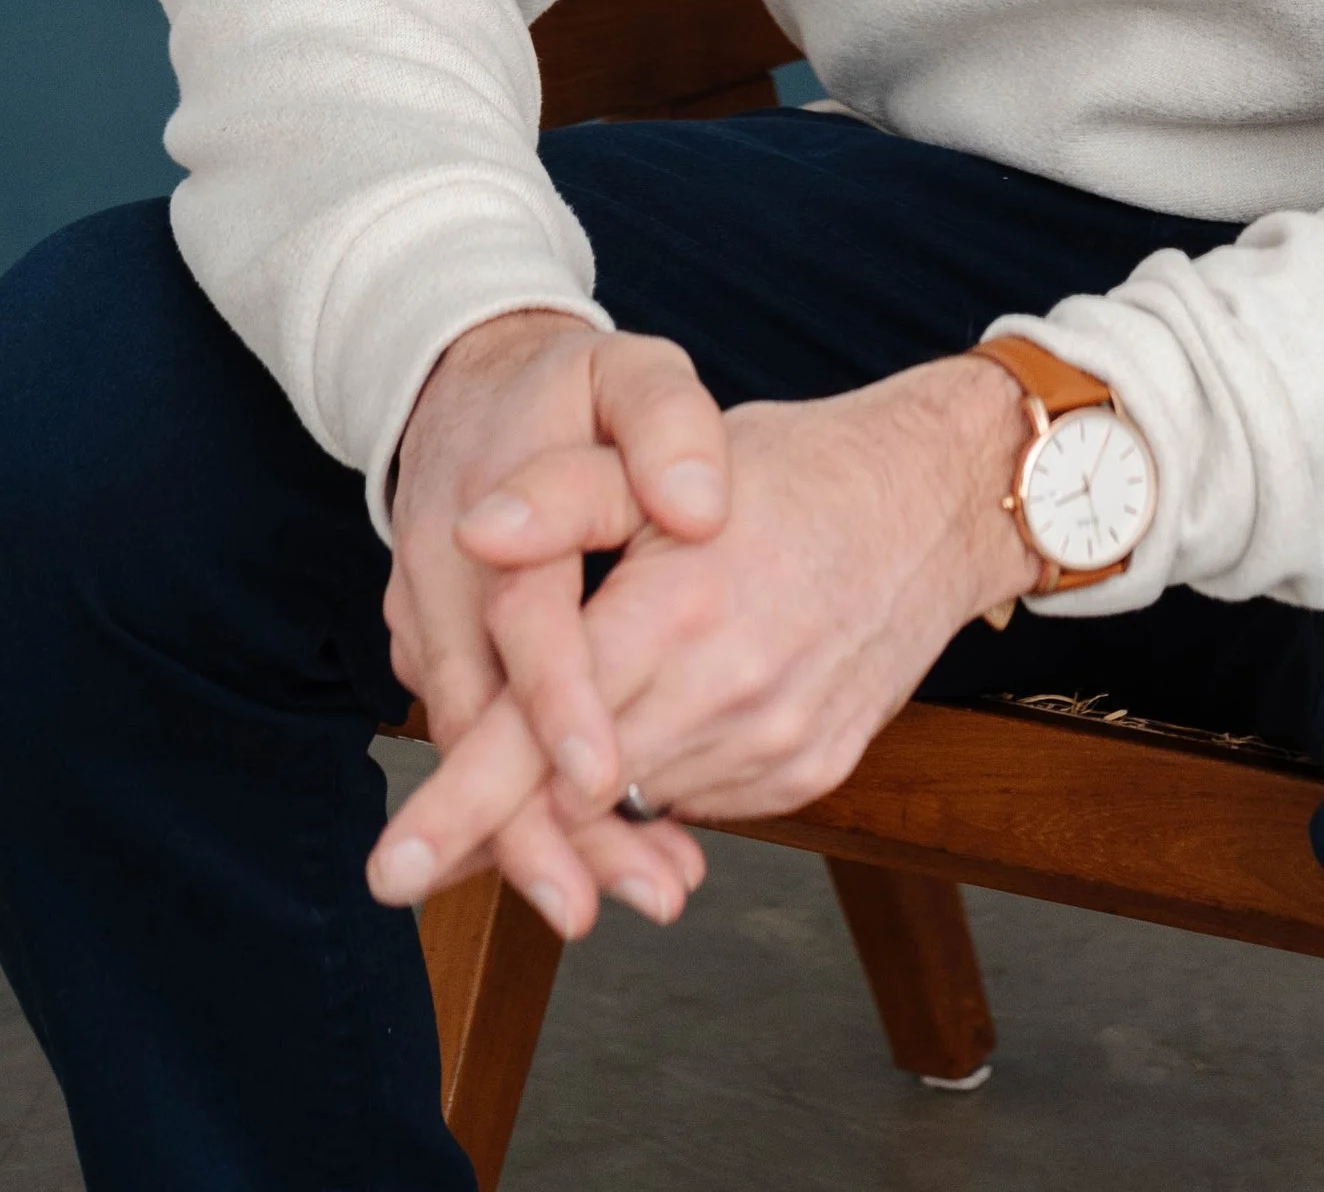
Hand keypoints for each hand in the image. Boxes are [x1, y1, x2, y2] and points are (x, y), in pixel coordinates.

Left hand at [370, 354, 1033, 932]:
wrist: (934, 503)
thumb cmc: (792, 470)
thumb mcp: (670, 452)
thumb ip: (562, 494)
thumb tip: (471, 529)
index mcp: (679, 610)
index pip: (542, 738)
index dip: (459, 810)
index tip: (388, 872)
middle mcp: (729, 694)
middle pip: (580, 797)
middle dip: (499, 829)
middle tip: (413, 858)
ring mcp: (775, 746)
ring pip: (638, 804)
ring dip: (583, 795)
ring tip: (555, 754)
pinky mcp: (809, 774)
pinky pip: (701, 797)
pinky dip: (659, 774)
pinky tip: (657, 718)